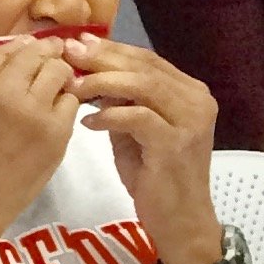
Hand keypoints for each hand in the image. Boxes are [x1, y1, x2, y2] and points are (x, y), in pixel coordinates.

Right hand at [0, 39, 81, 263]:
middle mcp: (2, 91)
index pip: (6, 50)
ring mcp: (32, 111)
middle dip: (47, 54)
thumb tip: (7, 63)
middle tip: (54, 58)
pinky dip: (67, 103)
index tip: (31, 50)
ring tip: (57, 88)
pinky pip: (71, 102)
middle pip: (37, 54)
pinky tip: (57, 114)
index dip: (23, 46)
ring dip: (60, 76)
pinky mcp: (55, 132)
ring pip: (59, 73)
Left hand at [71, 43, 221, 263]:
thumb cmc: (155, 178)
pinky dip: (109, 116)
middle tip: (68, 54)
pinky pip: (137, 117)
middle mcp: (195, 99)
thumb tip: (89, 76)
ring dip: (102, 82)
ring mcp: (189, 120)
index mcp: (189, 91)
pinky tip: (87, 123)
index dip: (111, 50)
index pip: (147, 59)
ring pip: (143, 85)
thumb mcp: (135, 133)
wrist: (180, 219)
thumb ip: (121, 104)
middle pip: (144, 66)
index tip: (76, 44)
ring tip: (73, 87)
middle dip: (102, 58)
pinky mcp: (175, 143)